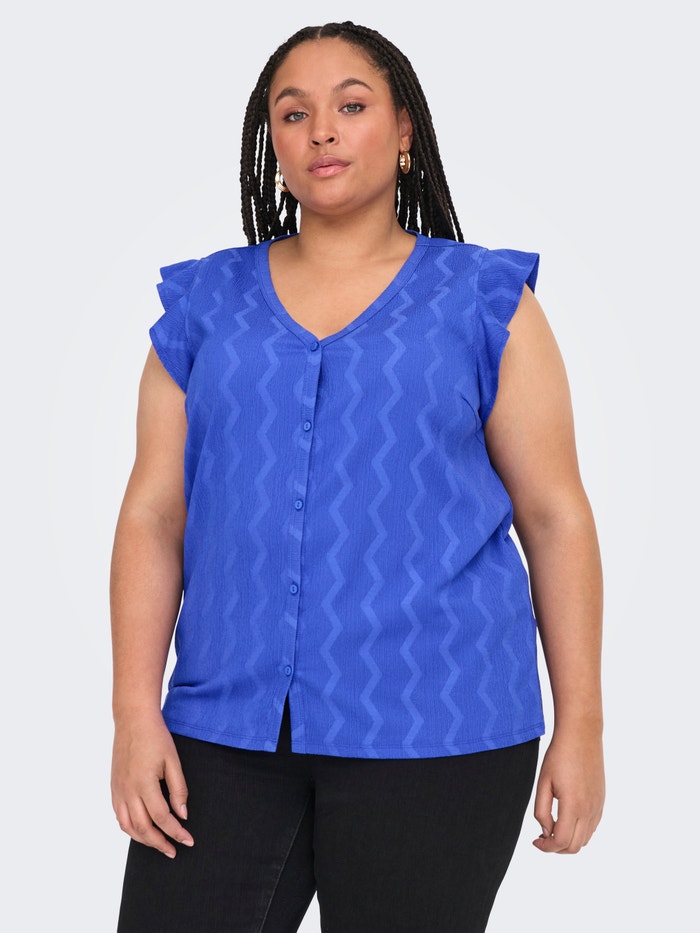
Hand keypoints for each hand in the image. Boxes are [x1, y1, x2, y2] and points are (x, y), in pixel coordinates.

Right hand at [111, 712, 193, 857]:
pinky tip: (142, 830)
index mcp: (144, 784)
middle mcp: (128, 791)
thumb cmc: (156, 737)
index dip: (176, 832)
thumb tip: (182, 815)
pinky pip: (119, 816)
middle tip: (174, 851)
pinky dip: (130, 828)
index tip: (188, 841)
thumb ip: (179, 789)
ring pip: (128, 827)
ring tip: (160, 844)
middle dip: (160, 843)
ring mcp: (118, 790)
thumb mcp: (173, 760)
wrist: (133, 720)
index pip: (162, 818)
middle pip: (143, 828)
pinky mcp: (114, 788)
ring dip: (144, 840)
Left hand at [532, 729, 604, 853]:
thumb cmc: (559, 756)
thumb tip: (545, 831)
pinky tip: (566, 819)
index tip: (535, 841)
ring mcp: (598, 806)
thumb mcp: (543, 782)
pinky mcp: (601, 801)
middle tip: (542, 837)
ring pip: (585, 839)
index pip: (560, 842)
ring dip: (568, 841)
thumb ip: (541, 810)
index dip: (546, 847)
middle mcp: (589, 810)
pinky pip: (592, 827)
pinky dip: (579, 832)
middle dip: (556, 848)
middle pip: (574, 846)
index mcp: (573, 806)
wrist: (581, 736)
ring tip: (552, 828)